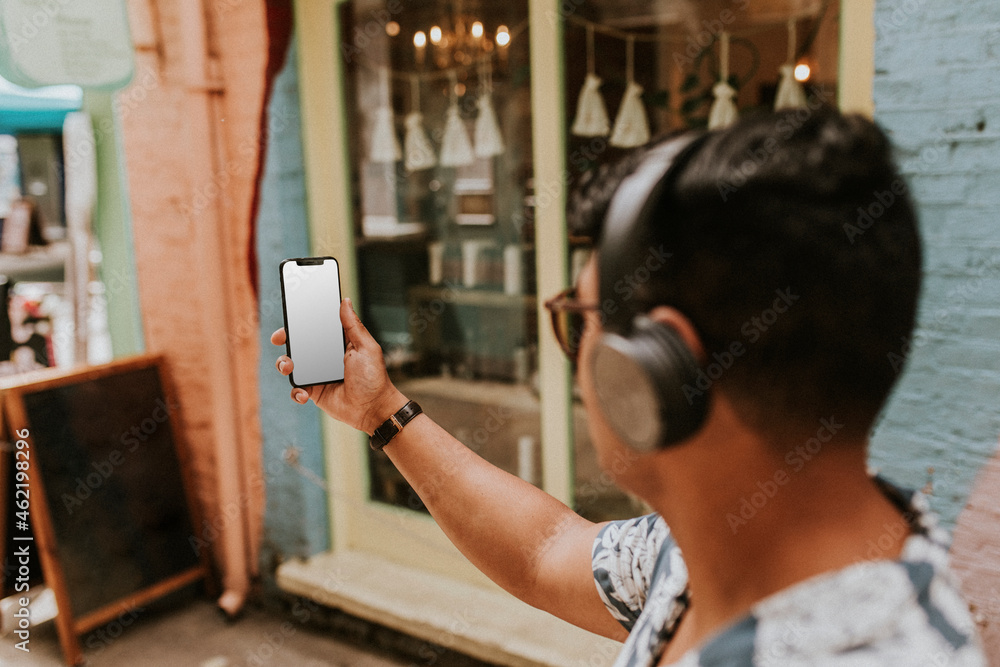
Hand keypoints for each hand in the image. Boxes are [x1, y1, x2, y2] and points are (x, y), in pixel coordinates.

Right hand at [272, 298, 407, 434]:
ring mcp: (317, 374)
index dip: (300, 321)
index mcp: (337, 343)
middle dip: (285, 339)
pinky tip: (305, 393)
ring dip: (284, 364)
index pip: (315, 328)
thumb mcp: (366, 347)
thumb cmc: (374, 377)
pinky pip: (296, 389)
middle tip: (279, 339)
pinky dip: (296, 391)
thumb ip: (353, 325)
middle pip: (298, 344)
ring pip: (292, 365)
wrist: (373, 409)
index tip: (290, 315)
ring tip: (289, 368)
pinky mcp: (314, 392)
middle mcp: (324, 357)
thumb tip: (345, 301)